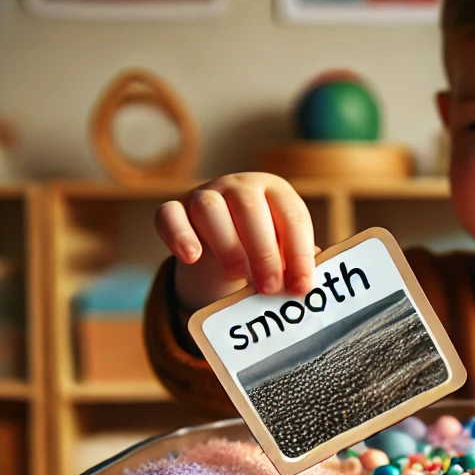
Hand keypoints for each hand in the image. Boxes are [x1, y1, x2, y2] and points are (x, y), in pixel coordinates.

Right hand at [155, 172, 316, 311]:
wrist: (223, 241)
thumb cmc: (265, 248)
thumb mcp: (284, 251)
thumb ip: (295, 264)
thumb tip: (305, 284)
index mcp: (276, 191)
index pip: (292, 216)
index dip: (299, 254)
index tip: (301, 287)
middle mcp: (240, 186)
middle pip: (250, 209)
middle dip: (264, 254)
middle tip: (271, 288)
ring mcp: (205, 194)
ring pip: (209, 208)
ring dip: (227, 247)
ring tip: (238, 276)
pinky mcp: (175, 209)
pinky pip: (169, 215)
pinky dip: (179, 235)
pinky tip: (192, 257)